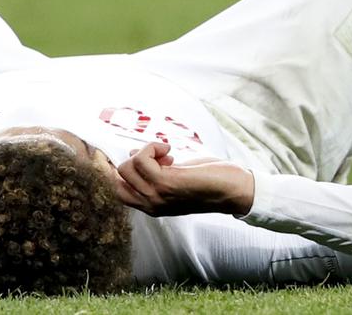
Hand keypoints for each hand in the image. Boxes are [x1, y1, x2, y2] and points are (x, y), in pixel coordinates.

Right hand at [114, 142, 254, 216]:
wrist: (233, 190)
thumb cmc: (207, 181)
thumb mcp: (173, 177)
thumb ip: (152, 171)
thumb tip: (132, 153)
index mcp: (151, 205)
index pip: (117, 190)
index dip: (123, 168)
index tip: (145, 157)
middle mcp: (150, 204)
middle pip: (119, 176)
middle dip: (134, 158)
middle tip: (159, 158)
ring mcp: (156, 196)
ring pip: (127, 166)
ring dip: (146, 151)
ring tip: (167, 155)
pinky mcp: (166, 184)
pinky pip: (142, 159)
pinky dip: (153, 147)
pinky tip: (170, 151)